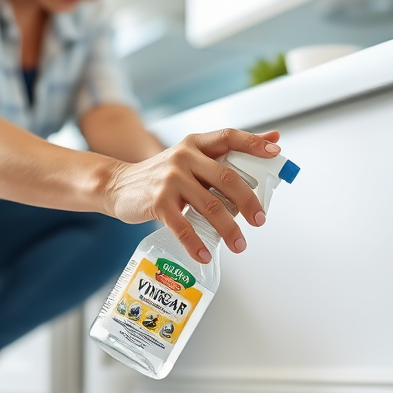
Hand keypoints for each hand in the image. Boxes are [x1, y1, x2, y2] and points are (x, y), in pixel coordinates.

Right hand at [105, 128, 281, 262]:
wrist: (117, 186)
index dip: (254, 143)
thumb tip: (273, 138)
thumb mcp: (192, 159)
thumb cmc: (162, 175)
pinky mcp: (157, 202)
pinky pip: (183, 226)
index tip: (275, 152)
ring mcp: (170, 179)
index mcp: (196, 144)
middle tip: (260, 220)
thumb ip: (227, 153)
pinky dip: (196, 243)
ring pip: (210, 206)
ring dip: (228, 229)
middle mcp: (184, 157)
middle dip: (248, 201)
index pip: (229, 137)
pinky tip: (205, 255)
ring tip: (239, 244)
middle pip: (226, 177)